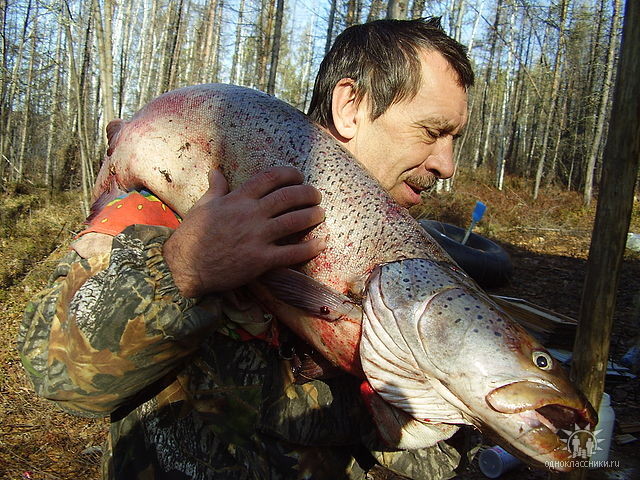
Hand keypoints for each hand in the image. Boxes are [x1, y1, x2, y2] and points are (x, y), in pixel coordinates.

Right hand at [163, 166, 325, 297]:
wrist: (185, 266)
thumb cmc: (192, 235)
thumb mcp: (202, 206)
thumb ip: (216, 188)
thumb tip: (215, 171)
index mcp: (238, 199)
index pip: (270, 178)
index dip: (290, 174)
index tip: (299, 176)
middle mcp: (251, 215)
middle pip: (288, 197)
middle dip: (307, 193)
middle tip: (316, 195)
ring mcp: (257, 237)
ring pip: (294, 221)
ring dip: (312, 216)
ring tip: (320, 213)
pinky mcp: (261, 260)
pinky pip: (292, 253)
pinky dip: (310, 247)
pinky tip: (321, 243)